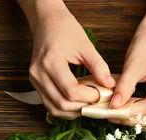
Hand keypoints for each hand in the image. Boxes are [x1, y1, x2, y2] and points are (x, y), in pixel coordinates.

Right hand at [25, 1, 115, 118]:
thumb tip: (110, 85)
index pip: (71, 91)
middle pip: (62, 103)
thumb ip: (98, 67)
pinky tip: (77, 104)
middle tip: (99, 103)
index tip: (103, 94)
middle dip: (83, 107)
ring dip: (73, 112)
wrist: (47, 22)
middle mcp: (39, 74)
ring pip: (54, 109)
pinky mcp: (36, 84)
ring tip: (89, 105)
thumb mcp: (85, 46)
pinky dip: (65, 109)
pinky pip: (50, 105)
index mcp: (50, 62)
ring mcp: (35, 81)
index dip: (89, 97)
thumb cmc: (65, 30)